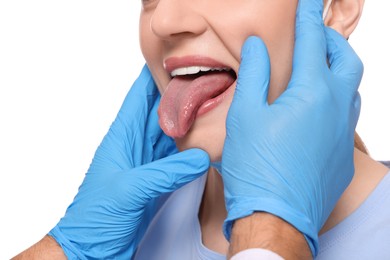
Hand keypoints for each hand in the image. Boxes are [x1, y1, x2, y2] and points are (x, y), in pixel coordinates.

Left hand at [48, 65, 209, 258]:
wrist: (91, 249)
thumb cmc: (95, 218)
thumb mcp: (130, 190)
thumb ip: (165, 172)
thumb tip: (199, 156)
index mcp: (122, 138)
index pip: (139, 97)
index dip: (154, 76)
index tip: (176, 61)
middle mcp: (135, 146)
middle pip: (160, 111)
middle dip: (180, 95)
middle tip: (205, 81)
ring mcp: (146, 162)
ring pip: (170, 133)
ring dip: (187, 121)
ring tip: (209, 105)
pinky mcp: (155, 179)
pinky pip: (175, 156)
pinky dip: (189, 148)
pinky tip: (203, 142)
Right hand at [221, 0, 362, 256]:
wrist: (276, 216)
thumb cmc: (256, 167)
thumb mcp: (245, 115)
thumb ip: (255, 75)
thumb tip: (257, 46)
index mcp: (311, 94)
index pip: (312, 42)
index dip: (307, 17)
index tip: (307, 1)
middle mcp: (337, 108)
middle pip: (346, 60)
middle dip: (332, 41)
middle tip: (316, 34)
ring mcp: (344, 132)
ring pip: (352, 88)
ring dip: (339, 70)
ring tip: (320, 68)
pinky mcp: (344, 153)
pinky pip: (348, 116)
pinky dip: (337, 100)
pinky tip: (318, 109)